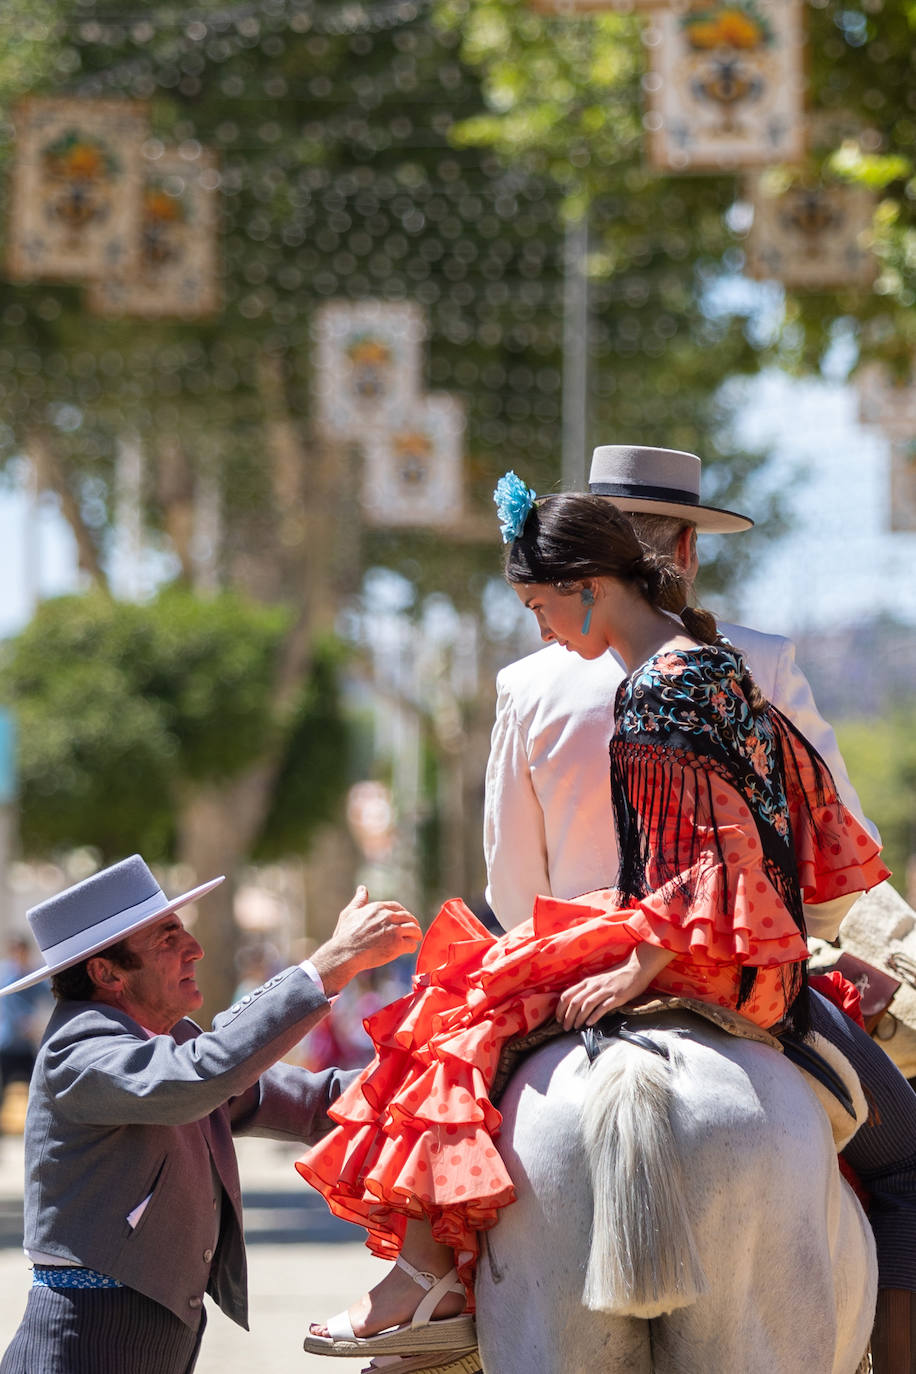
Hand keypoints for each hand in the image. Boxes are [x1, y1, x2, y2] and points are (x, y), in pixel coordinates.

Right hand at [311, 887, 421, 996]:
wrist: (345, 953)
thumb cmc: (345, 935)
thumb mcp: (349, 913)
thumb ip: (359, 900)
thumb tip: (362, 888)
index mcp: (378, 908)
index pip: (398, 907)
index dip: (403, 914)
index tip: (403, 920)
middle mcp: (389, 916)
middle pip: (409, 917)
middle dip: (412, 924)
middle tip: (412, 931)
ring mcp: (394, 930)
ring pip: (414, 929)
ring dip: (415, 935)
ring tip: (414, 940)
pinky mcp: (397, 945)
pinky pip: (412, 944)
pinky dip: (411, 947)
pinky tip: (408, 949)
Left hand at [555, 942, 674, 1030]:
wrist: (636, 968)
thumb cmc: (617, 977)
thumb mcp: (598, 981)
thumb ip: (588, 990)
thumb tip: (576, 1004)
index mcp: (588, 981)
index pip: (568, 994)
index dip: (560, 1008)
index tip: (558, 1018)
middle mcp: (594, 985)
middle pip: (575, 1001)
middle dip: (567, 1016)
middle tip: (565, 1027)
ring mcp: (605, 990)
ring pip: (586, 1004)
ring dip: (578, 1017)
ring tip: (575, 1027)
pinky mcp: (617, 996)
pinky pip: (603, 1007)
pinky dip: (594, 1016)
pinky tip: (590, 1023)